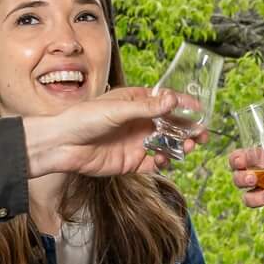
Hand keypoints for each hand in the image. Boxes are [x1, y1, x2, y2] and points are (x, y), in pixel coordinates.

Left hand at [22, 86, 199, 180]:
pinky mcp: (130, 162)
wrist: (62, 145)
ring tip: (188, 147)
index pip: (164, 101)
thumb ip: (147, 107)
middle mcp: (137, 122)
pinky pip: (152, 164)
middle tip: (201, 135)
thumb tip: (172, 100)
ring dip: (178, 146)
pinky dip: (162, 163)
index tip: (199, 110)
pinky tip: (164, 159)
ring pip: (165, 144)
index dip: (183, 105)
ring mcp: (135, 142)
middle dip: (187, 130)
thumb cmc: (83, 119)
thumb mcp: (118, 109)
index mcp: (134, 102)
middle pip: (170, 125)